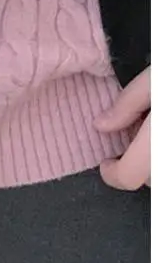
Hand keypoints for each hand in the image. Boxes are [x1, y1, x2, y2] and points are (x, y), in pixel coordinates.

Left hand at [96, 67, 150, 189]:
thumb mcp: (156, 81)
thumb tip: (100, 126)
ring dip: (154, 163)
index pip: (128, 177)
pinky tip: (162, 132)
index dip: (112, 174)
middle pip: (149, 180)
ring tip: (154, 130)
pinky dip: (162, 157)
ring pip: (162, 178)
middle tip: (138, 135)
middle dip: (138, 164)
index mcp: (158, 144)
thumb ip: (127, 105)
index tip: (106, 162)